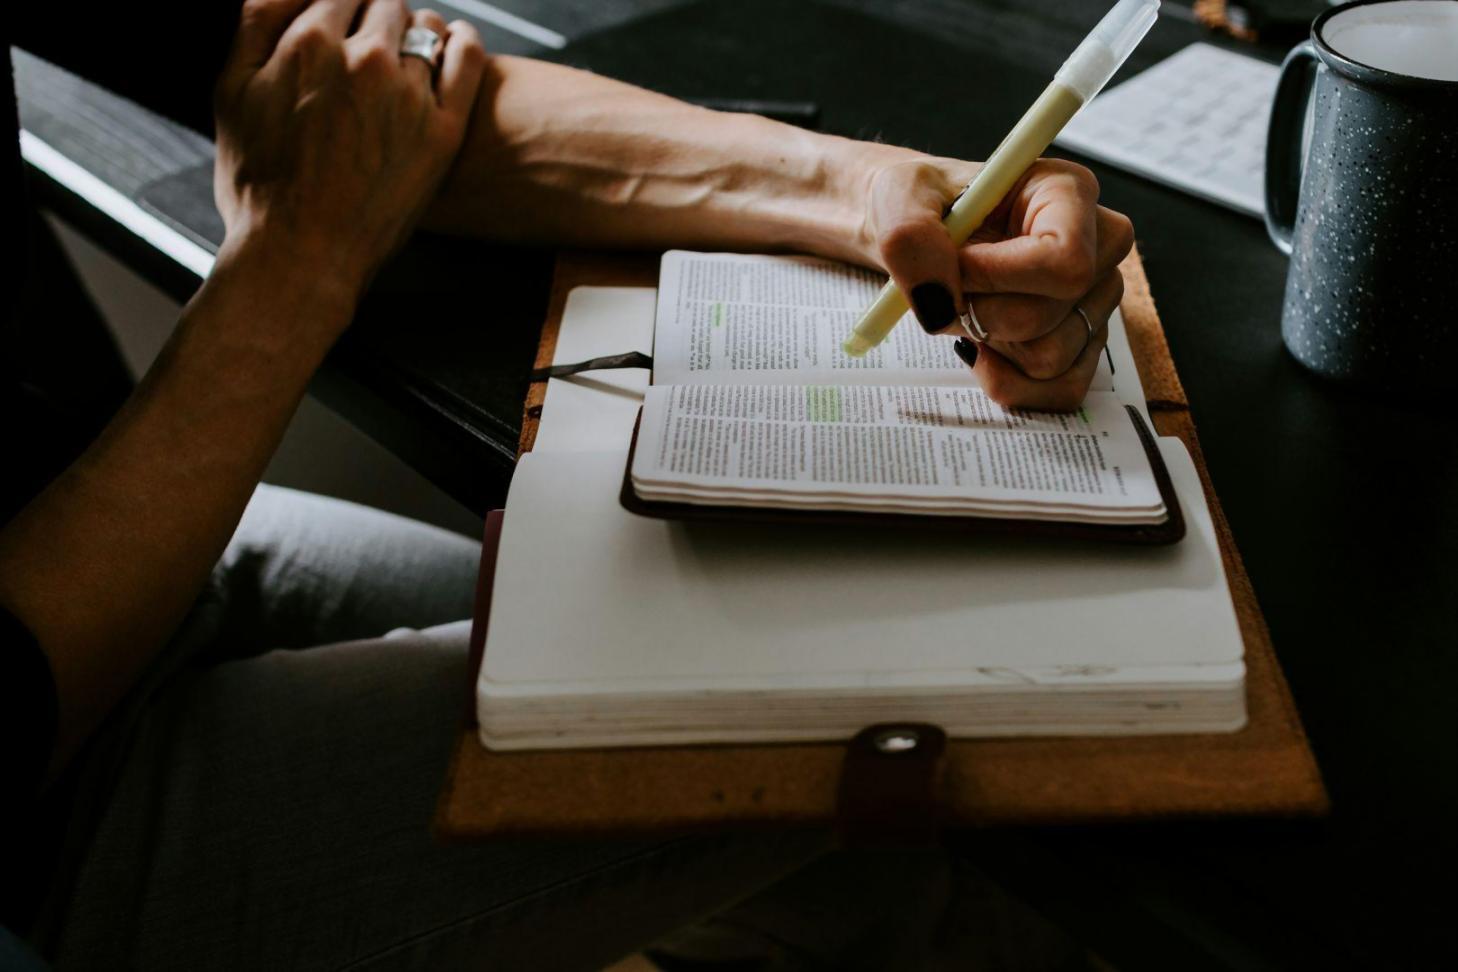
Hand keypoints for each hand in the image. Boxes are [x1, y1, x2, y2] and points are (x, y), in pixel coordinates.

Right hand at [213, 0, 486, 296]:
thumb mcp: (231, 91)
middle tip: (372, 40)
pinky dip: (461, 40)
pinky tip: (456, 40)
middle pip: (384, 3)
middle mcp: (364, 60)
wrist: (301, 255)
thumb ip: (257, 24)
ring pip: (426, 27)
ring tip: (409, 49)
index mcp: (309, 43)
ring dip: (416, 30)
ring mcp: (409, 95)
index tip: (345, 19)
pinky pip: (466, 59)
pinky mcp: (444, 129)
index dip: (342, 4)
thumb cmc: (261, 185)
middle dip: (376, 16)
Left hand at [862, 157, 1133, 409]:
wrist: (921, 236)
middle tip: (948, 287)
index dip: (998, 279)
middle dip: (977, 314)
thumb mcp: (900, 199)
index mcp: (1066, 193)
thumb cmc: (923, 206)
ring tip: (966, 308)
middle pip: (1046, 315)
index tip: (955, 269)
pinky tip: (980, 353)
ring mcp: (1095, 299)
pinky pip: (1061, 391)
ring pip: (1048, 358)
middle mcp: (1097, 246)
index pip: (1064, 260)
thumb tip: (937, 297)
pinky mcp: (1083, 343)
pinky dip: (1008, 383)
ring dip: (988, 344)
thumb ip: (909, 238)